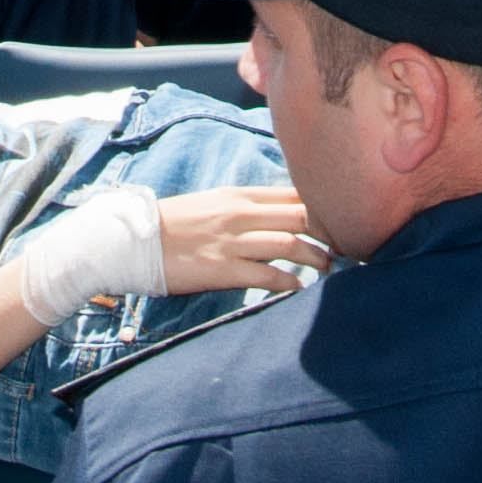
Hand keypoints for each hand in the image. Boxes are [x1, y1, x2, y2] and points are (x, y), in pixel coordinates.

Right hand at [150, 186, 329, 296]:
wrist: (135, 241)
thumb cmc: (174, 224)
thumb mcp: (212, 203)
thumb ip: (245, 207)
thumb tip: (277, 214)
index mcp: (238, 195)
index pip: (294, 194)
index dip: (323, 206)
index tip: (341, 219)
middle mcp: (240, 214)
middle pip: (300, 216)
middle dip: (329, 231)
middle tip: (346, 245)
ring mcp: (233, 242)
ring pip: (291, 244)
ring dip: (316, 257)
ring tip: (328, 267)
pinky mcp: (225, 270)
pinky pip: (268, 276)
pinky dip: (290, 282)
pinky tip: (300, 289)